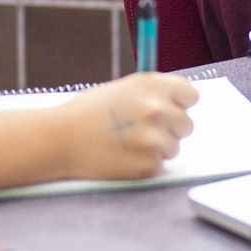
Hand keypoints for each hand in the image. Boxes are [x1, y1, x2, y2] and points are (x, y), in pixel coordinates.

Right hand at [54, 73, 198, 180]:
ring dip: (156, 148)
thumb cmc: (88, 112)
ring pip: (174, 147)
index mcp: (152, 85)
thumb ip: (152, 94)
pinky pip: (159, 165)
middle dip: (169, 128)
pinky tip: (123, 156)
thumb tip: (179, 102)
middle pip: (186, 124)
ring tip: (127, 143)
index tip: (170, 110)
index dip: (179, 104)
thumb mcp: (122, 90)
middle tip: (141, 130)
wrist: (59, 138)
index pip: (191, 95)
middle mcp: (157, 109)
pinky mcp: (148, 165)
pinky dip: (144, 164)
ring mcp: (154, 138)